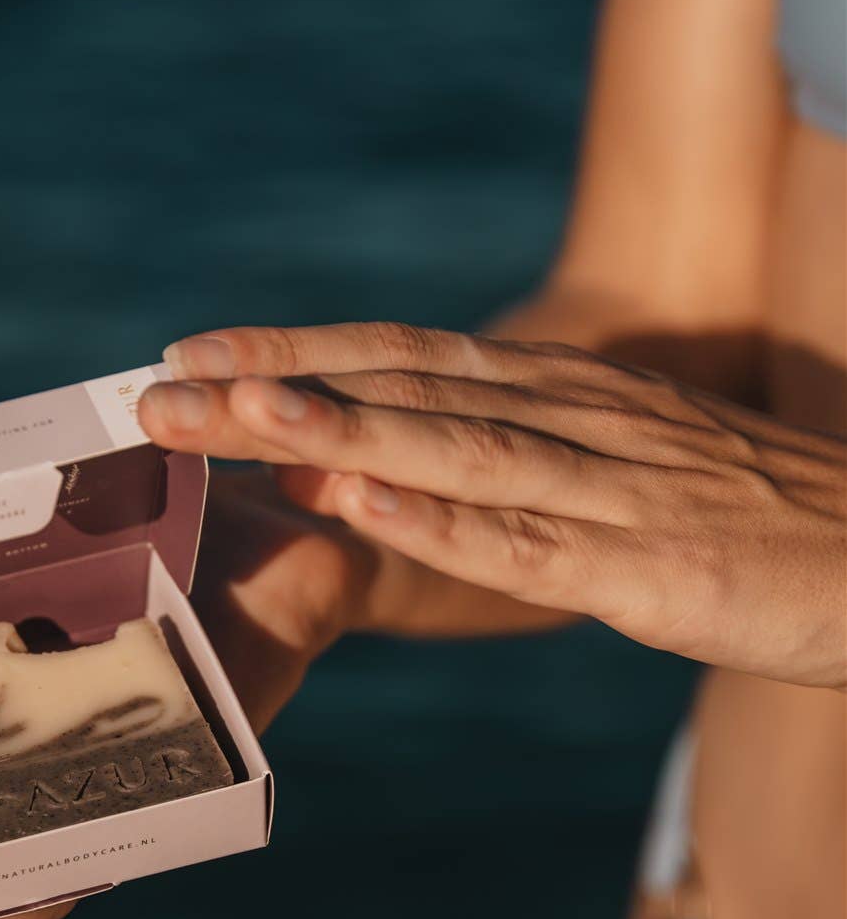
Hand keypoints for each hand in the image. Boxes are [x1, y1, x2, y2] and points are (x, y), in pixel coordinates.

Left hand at [140, 320, 846, 687]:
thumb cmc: (757, 522)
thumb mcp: (630, 469)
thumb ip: (524, 461)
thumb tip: (395, 470)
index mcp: (568, 394)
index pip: (406, 355)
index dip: (295, 352)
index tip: (189, 354)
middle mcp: (580, 420)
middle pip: (406, 390)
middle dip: (279, 388)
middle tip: (161, 391)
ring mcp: (617, 488)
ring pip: (459, 450)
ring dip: (346, 432)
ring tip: (244, 422)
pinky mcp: (654, 566)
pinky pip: (537, 543)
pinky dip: (448, 524)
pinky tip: (371, 510)